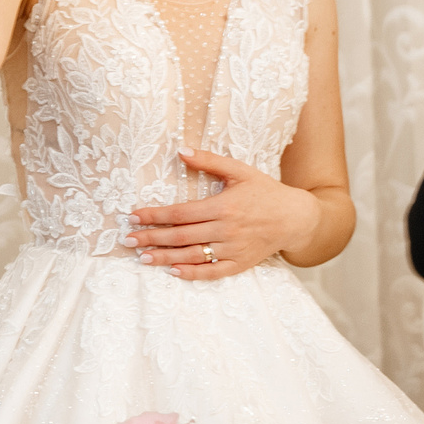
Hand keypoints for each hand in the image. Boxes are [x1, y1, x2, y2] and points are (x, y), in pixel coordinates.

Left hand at [124, 151, 320, 278]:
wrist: (296, 218)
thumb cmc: (265, 191)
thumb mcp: (239, 170)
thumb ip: (209, 161)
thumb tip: (181, 150)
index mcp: (223, 206)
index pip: (181, 213)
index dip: (155, 215)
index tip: (134, 216)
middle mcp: (226, 230)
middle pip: (181, 236)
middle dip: (152, 238)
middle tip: (128, 240)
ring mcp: (233, 249)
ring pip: (193, 255)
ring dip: (165, 257)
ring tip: (142, 257)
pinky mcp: (240, 263)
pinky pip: (213, 272)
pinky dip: (193, 273)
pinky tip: (173, 272)